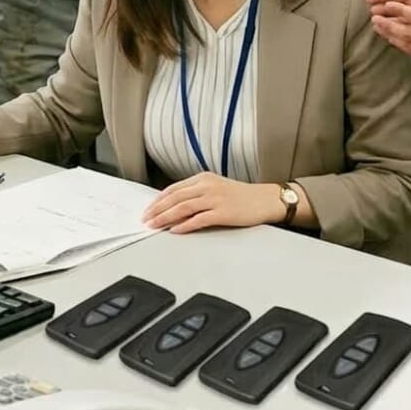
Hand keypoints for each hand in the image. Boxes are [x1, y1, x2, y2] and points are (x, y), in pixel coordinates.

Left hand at [141, 172, 287, 233]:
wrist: (264, 199)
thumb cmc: (241, 196)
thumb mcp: (216, 187)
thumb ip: (197, 194)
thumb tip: (175, 207)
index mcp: (203, 178)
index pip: (174, 188)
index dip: (158, 200)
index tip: (148, 210)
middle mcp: (206, 186)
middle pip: (175, 198)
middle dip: (157, 209)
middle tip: (145, 220)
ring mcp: (214, 198)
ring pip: (183, 208)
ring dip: (166, 218)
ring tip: (155, 226)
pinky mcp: (222, 212)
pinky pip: (198, 219)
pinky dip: (184, 225)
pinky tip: (175, 231)